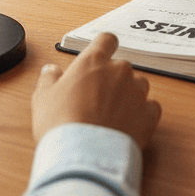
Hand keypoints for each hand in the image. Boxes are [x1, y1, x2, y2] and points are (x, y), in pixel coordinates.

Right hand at [32, 32, 161, 148]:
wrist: (83, 156)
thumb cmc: (61, 124)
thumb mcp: (43, 98)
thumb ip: (49, 79)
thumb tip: (51, 70)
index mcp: (94, 61)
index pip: (106, 40)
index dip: (104, 47)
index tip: (101, 56)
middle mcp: (119, 70)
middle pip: (121, 68)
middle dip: (112, 81)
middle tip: (96, 102)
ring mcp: (137, 91)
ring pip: (138, 86)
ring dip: (129, 97)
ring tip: (112, 118)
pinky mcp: (149, 114)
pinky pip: (150, 108)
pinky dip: (142, 115)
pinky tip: (127, 127)